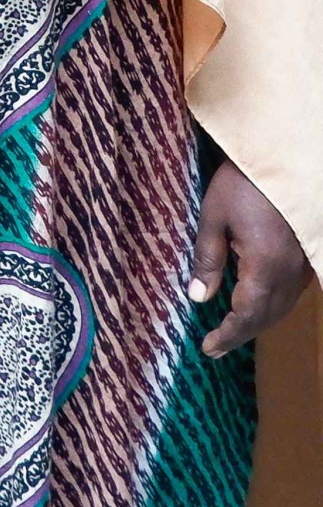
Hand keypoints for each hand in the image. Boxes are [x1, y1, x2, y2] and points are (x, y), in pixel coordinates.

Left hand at [189, 160, 312, 356]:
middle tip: (215, 348)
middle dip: (241, 333)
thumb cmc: (244, 183)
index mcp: (265, 267)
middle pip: (268, 315)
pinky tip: (257, 304)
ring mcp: (304, 264)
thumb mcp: (214, 217)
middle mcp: (290, 273)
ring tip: (232, 332)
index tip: (207, 348)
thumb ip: (207, 259)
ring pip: (283, 306)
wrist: (285, 157)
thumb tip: (198, 297)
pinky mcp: (308, 253)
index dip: (228, 334)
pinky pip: (292, 291)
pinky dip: (273, 305)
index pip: (247, 314)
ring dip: (258, 322)